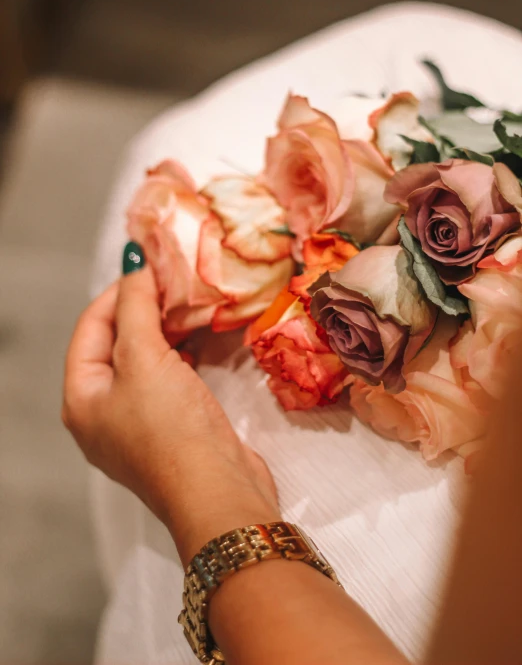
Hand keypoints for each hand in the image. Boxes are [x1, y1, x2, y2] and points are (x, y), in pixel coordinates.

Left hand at [63, 263, 279, 563]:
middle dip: (143, 308)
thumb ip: (136, 308)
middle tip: (174, 280)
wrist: (218, 493)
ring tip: (188, 301)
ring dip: (165, 329)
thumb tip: (134, 263)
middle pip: (117, 343)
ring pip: (146, 360)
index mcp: (82, 398)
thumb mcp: (145, 360)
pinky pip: (170, 378)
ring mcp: (139, 422)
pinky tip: (200, 338)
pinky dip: (181, 354)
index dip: (118, 292)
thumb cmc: (171, 428)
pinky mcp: (173, 428)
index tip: (150, 265)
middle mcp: (104, 411)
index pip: (91, 327)